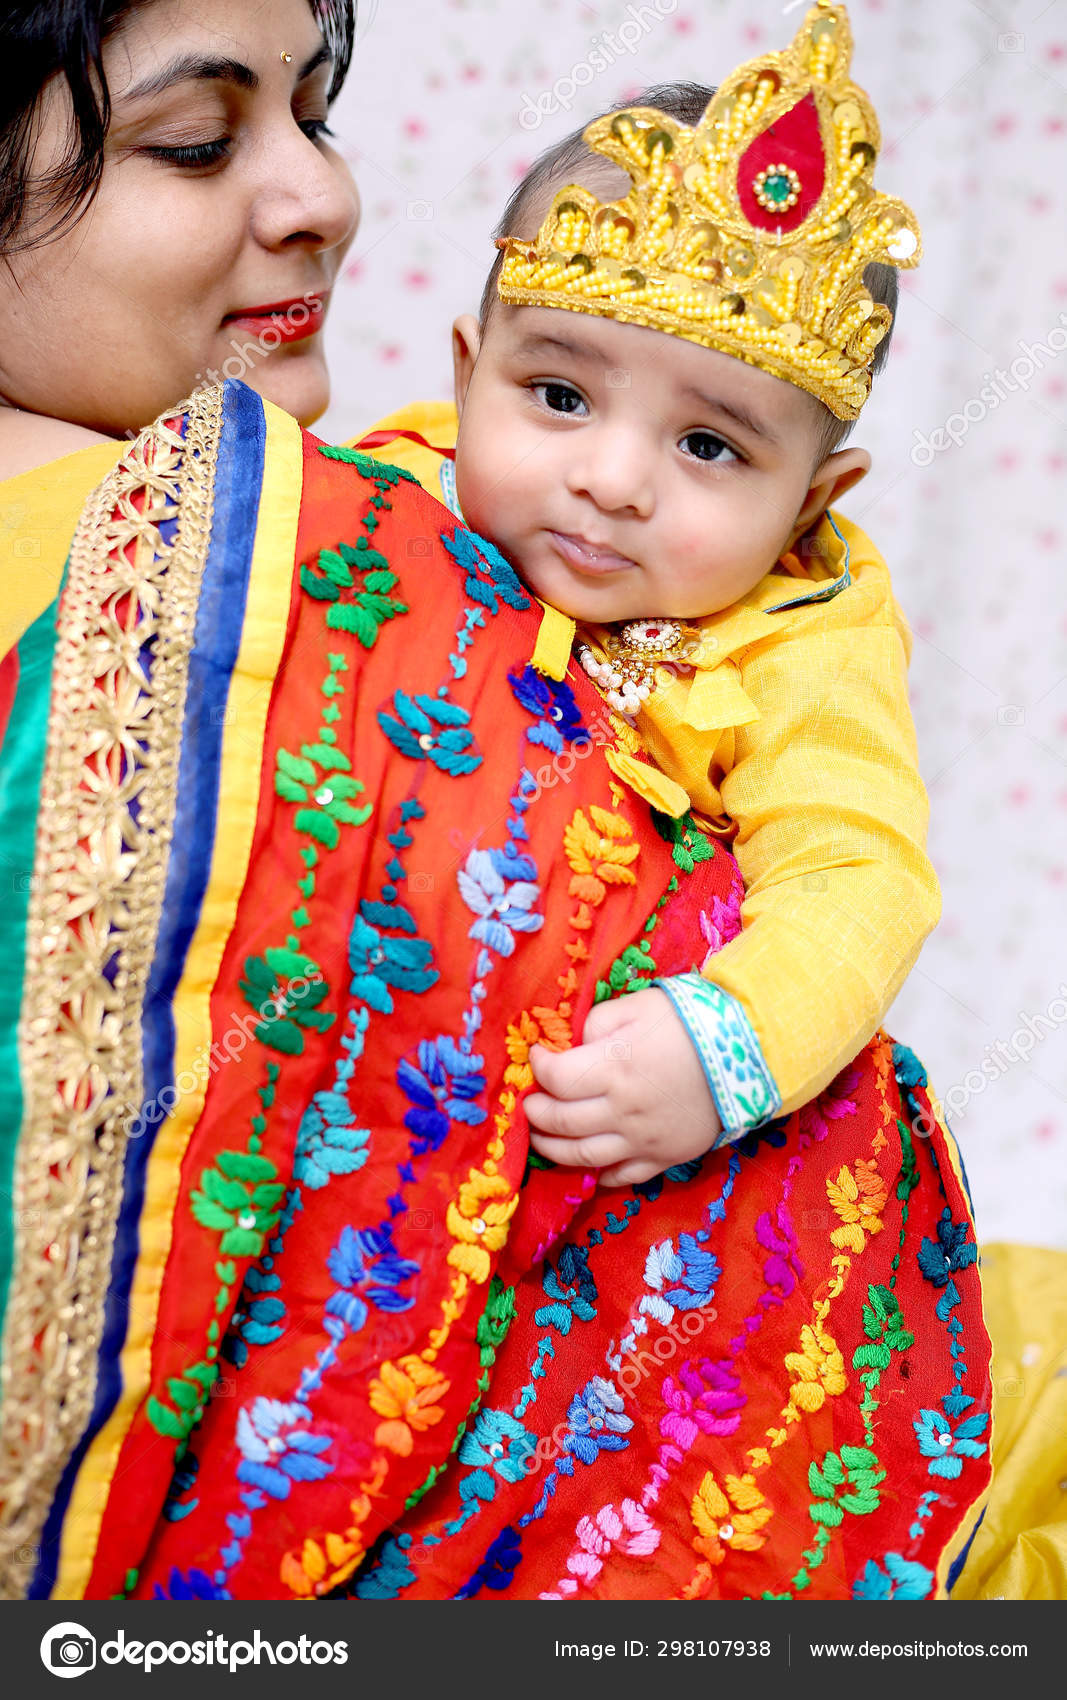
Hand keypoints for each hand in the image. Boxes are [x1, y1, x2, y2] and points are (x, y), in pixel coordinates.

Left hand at [525, 986, 721, 1186]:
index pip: (556, 1078)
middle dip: (536, 1111)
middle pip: (561, 1121)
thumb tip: (572, 1045)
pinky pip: (620, 1176)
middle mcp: (622, 1110)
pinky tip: (584, 1165)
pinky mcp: (662, 1158)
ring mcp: (642, 1140)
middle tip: (530, 1102)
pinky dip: (595, 1175)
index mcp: (613, 1067)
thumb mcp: (638, 1005)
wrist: (751, 1053)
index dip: (538, 1067)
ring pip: (582, 1156)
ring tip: (540, 1136)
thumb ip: (597, 1023)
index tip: (537, 1056)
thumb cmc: (690, 1022)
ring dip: (551, 1148)